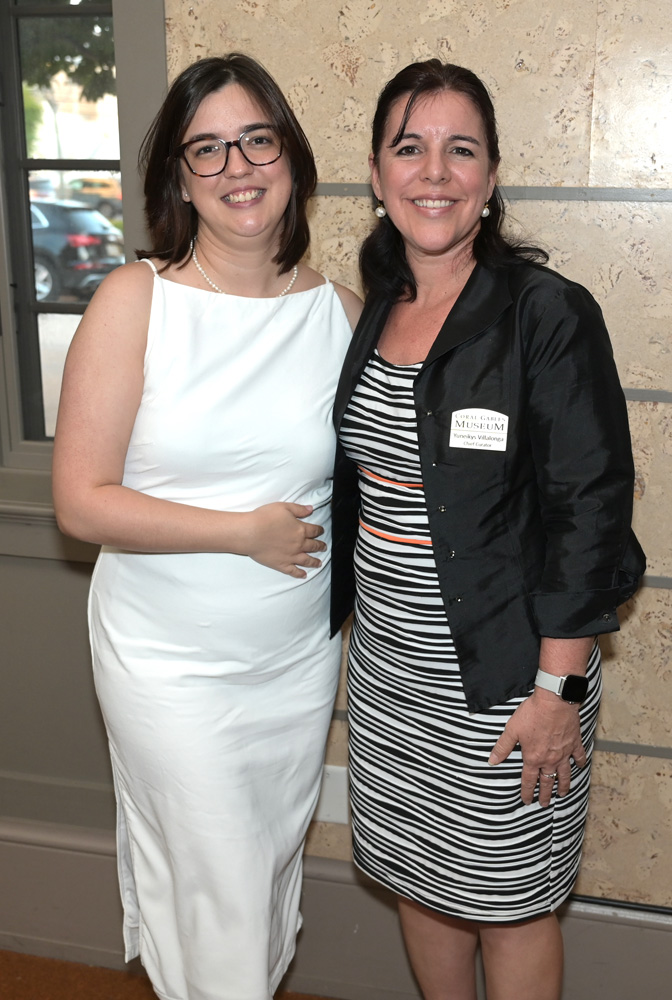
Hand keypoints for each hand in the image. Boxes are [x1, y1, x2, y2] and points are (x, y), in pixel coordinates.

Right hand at [245, 502, 325, 577]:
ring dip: (314, 562)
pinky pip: (293, 571)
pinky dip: (300, 574)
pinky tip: (304, 575)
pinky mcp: (281, 564)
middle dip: (320, 546)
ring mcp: (291, 556)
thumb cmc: (265, 518)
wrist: (251, 533)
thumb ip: (299, 509)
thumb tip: (311, 509)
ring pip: (307, 560)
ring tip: (319, 563)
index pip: (314, 530)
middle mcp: (299, 544)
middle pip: (313, 546)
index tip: (321, 531)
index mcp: (300, 530)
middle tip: (324, 547)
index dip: (319, 530)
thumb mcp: (284, 507)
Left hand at [488, 688, 586, 806]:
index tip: (527, 801)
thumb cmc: (532, 714)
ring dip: (563, 785)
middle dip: (545, 795)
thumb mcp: (512, 730)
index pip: (529, 780)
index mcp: (533, 758)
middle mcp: (549, 759)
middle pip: (547, 782)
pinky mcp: (574, 743)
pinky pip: (579, 757)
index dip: (527, 792)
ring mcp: (564, 753)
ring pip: (564, 774)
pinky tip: (580, 766)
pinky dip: (580, 763)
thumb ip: (502, 747)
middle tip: (544, 804)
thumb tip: (492, 761)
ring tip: (562, 794)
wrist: (555, 702)